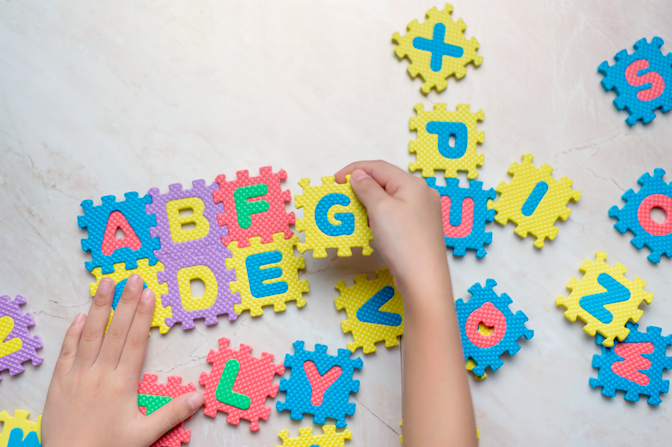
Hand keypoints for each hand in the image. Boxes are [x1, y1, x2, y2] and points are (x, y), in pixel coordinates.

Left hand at [42, 274, 203, 446]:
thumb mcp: (144, 435)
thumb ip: (172, 413)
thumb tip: (200, 397)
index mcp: (122, 382)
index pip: (135, 341)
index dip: (143, 315)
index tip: (149, 293)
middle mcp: (100, 373)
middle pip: (116, 331)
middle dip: (126, 302)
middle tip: (133, 277)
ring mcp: (78, 374)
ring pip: (90, 334)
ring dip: (99, 307)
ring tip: (106, 283)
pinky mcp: (60, 381)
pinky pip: (68, 351)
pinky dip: (73, 332)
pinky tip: (80, 315)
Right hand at [335, 160, 447, 296]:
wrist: (423, 279)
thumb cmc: (403, 242)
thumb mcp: (380, 209)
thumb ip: (367, 188)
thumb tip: (358, 175)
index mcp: (413, 184)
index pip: (379, 167)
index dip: (354, 170)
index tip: (335, 180)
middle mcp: (421, 194)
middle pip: (386, 181)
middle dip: (362, 185)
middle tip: (342, 195)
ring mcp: (423, 212)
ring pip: (390, 198)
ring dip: (370, 201)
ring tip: (354, 211)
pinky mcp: (420, 228)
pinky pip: (395, 213)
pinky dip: (380, 214)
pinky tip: (370, 224)